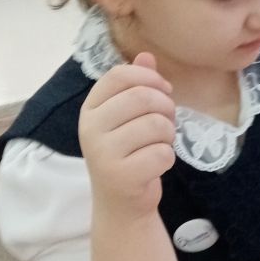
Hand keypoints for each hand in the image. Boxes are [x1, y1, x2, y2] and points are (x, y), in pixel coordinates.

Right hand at [79, 51, 175, 217]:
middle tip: (168, 122)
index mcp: (91, 109)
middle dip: (166, 107)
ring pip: (156, 125)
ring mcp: (103, 153)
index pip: (120, 75)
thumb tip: (147, 55)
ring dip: (169, 135)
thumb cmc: (129, 154)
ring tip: (159, 145)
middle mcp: (91, 128)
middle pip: (142, 97)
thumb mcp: (128, 118)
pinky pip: (162, 153)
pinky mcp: (121, 176)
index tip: (164, 91)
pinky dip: (168, 158)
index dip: (150, 78)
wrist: (121, 205)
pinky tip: (155, 166)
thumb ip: (137, 86)